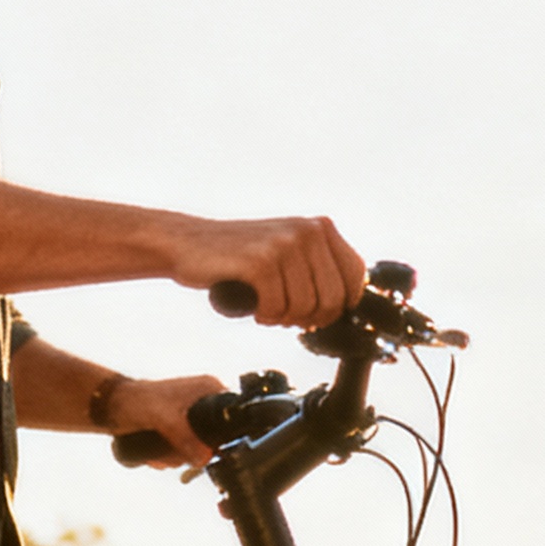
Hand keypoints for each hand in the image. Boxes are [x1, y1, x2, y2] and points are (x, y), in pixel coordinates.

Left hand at [98, 371, 233, 469]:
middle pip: (213, 440)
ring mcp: (189, 417)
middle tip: (172, 453)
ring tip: (159, 453)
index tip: (200, 450)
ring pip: (196, 450)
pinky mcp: (176, 430)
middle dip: (191, 453)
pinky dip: (168, 458)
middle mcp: (202, 402)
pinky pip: (181, 451)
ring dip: (176, 458)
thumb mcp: (164, 419)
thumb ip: (184, 438)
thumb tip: (205, 458)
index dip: (220, 439)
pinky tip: (154, 456)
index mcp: (209, 389)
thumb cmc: (135, 401)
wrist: (109, 406)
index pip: (230, 418)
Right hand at [171, 215, 363, 329]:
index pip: (355, 279)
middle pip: (332, 300)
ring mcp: (283, 244)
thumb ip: (319, 270)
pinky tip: (252, 307)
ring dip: (282, 318)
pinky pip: (276, 309)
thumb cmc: (240, 258)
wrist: (188, 244)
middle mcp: (307, 231)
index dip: (338, 306)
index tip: (314, 313)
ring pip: (304, 308)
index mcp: (321, 227)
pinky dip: (264, 316)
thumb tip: (346, 310)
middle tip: (284, 313)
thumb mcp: (289, 253)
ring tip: (264, 307)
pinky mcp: (259, 262)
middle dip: (309, 317)